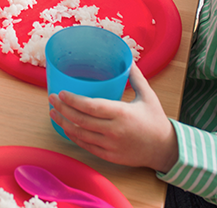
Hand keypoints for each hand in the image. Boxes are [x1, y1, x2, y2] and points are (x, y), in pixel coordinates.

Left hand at [49, 63, 178, 172]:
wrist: (165, 149)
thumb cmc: (156, 120)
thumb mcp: (147, 96)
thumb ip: (136, 77)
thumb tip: (128, 59)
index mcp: (121, 113)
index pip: (91, 107)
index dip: (73, 101)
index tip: (61, 93)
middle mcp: (114, 130)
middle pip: (81, 120)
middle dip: (62, 109)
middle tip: (51, 100)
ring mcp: (110, 145)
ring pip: (80, 135)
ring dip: (63, 123)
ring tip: (53, 113)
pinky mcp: (109, 156)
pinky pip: (86, 146)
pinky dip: (74, 137)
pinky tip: (66, 128)